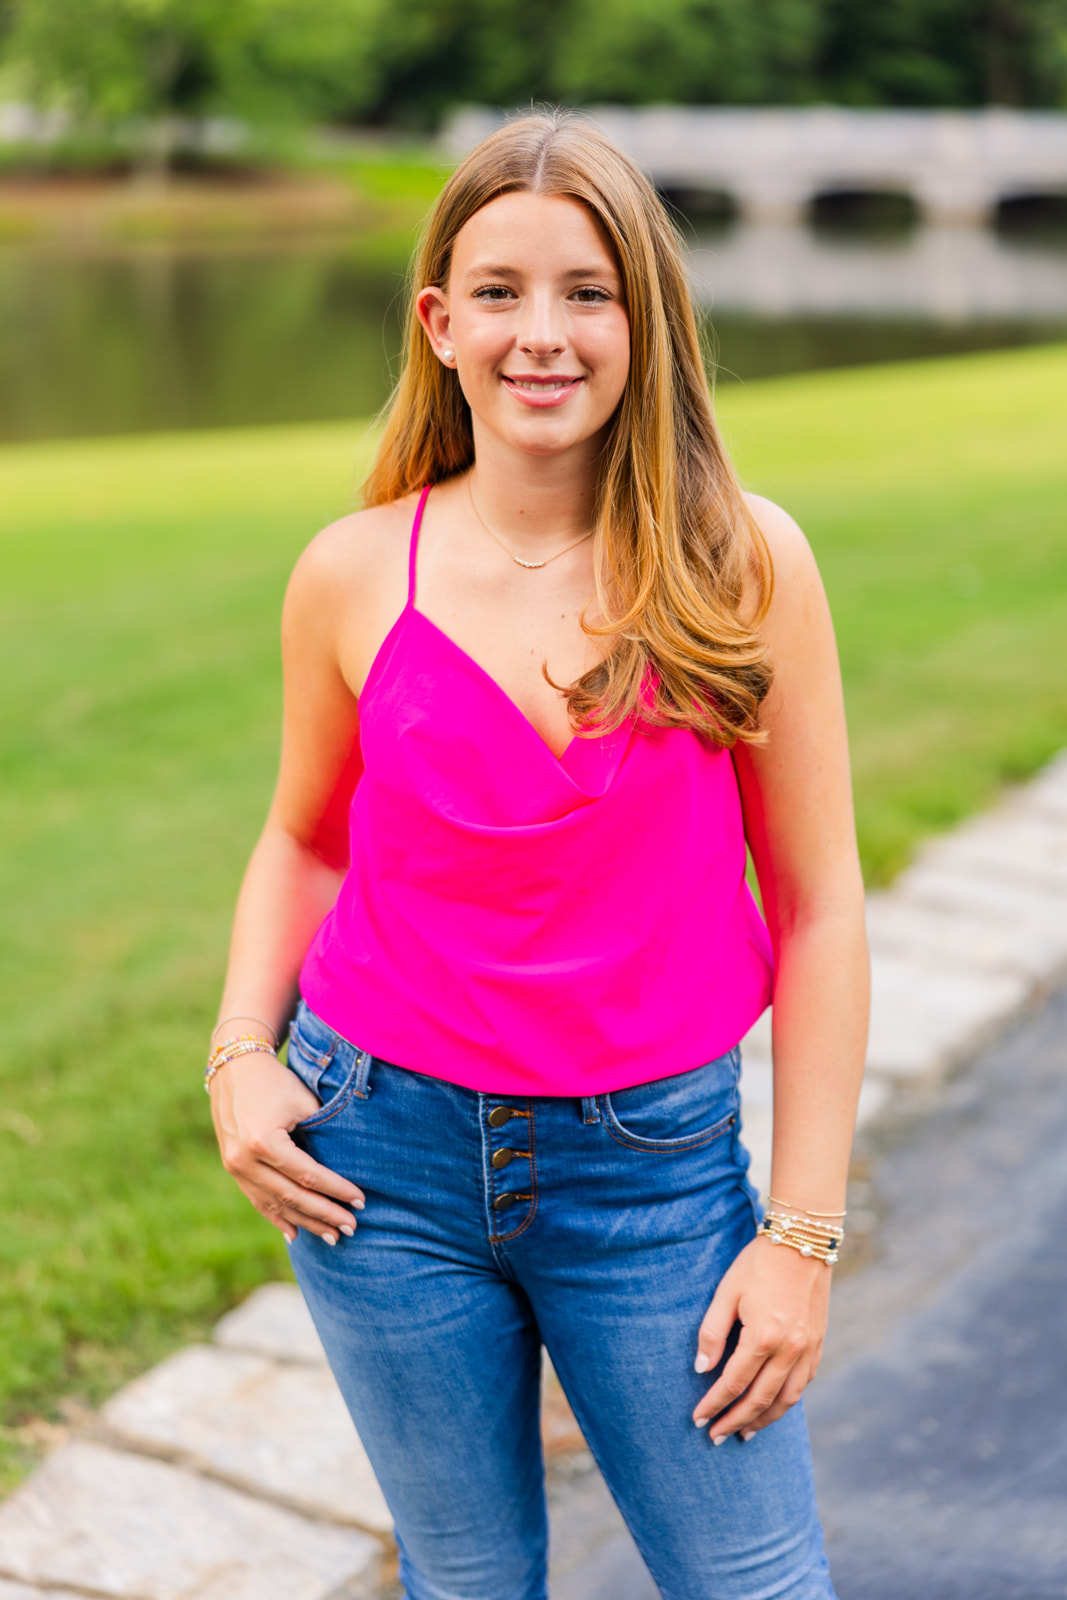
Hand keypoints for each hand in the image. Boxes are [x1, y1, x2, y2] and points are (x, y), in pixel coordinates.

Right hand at [210, 1053, 364, 1245]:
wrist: (234, 1068)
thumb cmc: (276, 1082)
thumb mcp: (303, 1103)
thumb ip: (320, 1136)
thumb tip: (344, 1168)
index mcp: (264, 1142)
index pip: (309, 1175)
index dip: (337, 1190)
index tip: (361, 1201)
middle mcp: (245, 1160)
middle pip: (293, 1197)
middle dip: (325, 1215)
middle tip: (352, 1229)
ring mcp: (235, 1168)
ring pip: (275, 1204)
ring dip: (305, 1222)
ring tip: (332, 1237)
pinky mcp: (233, 1169)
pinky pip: (257, 1201)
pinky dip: (277, 1218)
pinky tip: (295, 1234)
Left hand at [692, 1234, 829, 1442]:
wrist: (802, 1241)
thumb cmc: (758, 1263)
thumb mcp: (726, 1291)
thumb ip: (712, 1332)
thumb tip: (701, 1369)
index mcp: (763, 1337)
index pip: (733, 1384)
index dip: (714, 1404)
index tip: (698, 1419)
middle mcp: (789, 1350)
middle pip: (760, 1400)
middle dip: (735, 1422)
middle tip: (716, 1437)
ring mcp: (808, 1349)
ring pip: (786, 1399)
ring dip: (764, 1420)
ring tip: (744, 1433)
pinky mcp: (819, 1343)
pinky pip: (803, 1384)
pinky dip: (786, 1402)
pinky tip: (774, 1406)